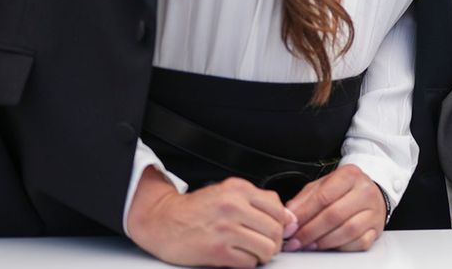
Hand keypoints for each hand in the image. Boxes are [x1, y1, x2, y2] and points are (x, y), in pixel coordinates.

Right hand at [126, 172, 294, 268]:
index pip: (278, 208)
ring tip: (254, 252)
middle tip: (266, 245)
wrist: (163, 221)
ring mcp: (226, 229)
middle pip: (275, 230)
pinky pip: (249, 263)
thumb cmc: (196, 210)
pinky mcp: (217, 250)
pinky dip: (248, 263)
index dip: (282, 223)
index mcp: (238, 190)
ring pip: (266, 248)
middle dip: (275, 241)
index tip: (276, 230)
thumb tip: (288, 218)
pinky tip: (238, 257)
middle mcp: (233, 206)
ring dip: (263, 255)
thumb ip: (257, 202)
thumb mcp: (227, 193)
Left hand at [284, 164, 386, 252]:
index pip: (324, 196)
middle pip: (335, 215)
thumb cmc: (343, 190)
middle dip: (310, 232)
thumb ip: (303, 200)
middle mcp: (365, 191)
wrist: (370, 192)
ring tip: (309, 245)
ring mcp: (374, 210)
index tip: (290, 227)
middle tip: (296, 241)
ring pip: (348, 230)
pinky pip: (360, 242)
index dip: (304, 214)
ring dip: (324, 242)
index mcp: (350, 175)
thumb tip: (289, 217)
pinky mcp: (377, 228)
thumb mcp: (322, 186)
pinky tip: (329, 246)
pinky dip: (342, 247)